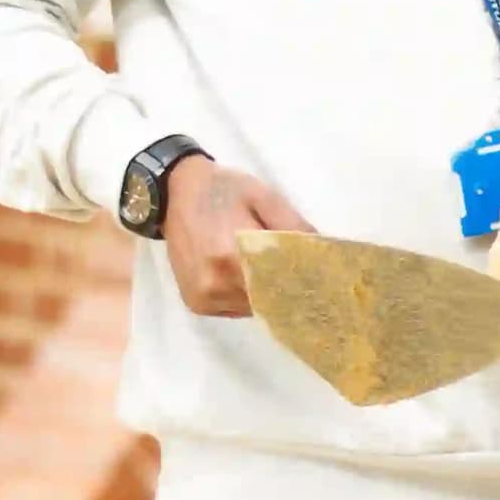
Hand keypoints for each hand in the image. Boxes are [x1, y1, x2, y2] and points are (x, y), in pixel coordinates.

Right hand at [161, 161, 310, 318]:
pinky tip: (251, 279)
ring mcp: (203, 298)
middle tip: (308, 279)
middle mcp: (214, 284)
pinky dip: (248, 298)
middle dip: (289, 291)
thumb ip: (294, 226)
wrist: (175, 192)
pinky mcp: (196, 304)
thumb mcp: (264, 197)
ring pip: (253, 309)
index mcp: (231, 256)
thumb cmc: (223, 190)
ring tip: (279, 277)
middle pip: (268, 301)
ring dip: (268, 297)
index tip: (325, 282)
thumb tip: (324, 253)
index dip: (304, 283)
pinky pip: (235, 309)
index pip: (281, 284)